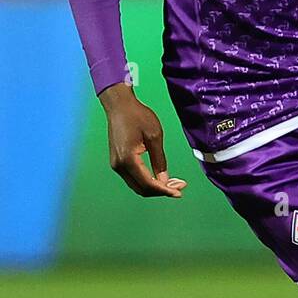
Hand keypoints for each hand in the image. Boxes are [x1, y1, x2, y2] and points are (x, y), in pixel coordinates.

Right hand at [99, 83, 186, 197]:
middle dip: (162, 191)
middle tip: (180, 187)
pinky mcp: (117, 162)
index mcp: (128, 159)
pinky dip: (147, 181)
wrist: (119, 105)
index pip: (148, 183)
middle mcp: (119, 166)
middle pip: (142, 189)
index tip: (180, 192)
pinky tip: (160, 178)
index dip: (165, 190)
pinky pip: (133, 178)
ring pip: (137, 185)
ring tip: (173, 184)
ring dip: (155, 187)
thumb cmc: (138, 116)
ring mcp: (116, 165)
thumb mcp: (154, 136)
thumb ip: (159, 160)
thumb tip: (165, 181)